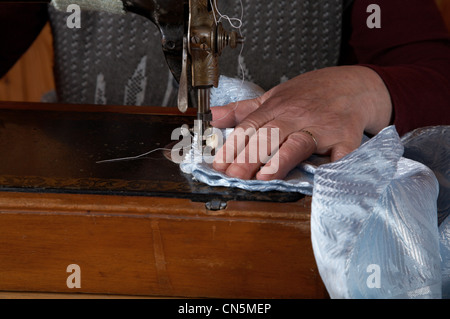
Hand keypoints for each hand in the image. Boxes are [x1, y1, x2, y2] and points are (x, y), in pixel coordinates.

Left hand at [211, 66, 391, 179]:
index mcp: (277, 107)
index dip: (233, 146)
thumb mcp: (275, 96)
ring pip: (298, 143)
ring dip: (281, 160)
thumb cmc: (311, 94)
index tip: (219, 164)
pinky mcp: (346, 136)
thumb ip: (244, 110)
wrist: (355, 85)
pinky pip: (341, 152)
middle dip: (250, 156)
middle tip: (234, 175)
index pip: (250, 127)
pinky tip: (321, 178)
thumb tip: (213, 116)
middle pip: (270, 136)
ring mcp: (322, 126)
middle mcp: (297, 116)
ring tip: (264, 177)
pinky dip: (333, 164)